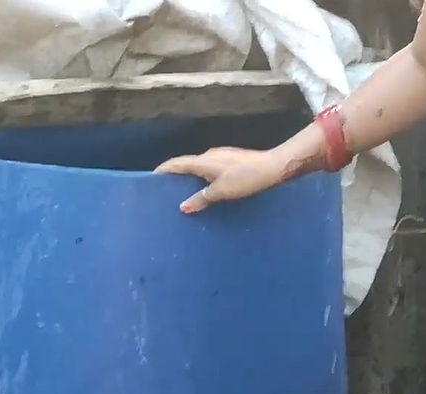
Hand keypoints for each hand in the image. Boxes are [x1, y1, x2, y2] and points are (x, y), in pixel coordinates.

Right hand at [154, 147, 292, 213]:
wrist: (273, 168)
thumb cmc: (246, 178)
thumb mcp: (222, 191)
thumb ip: (201, 199)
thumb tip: (183, 206)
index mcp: (203, 160)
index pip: (176, 163)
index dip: (163, 170)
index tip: (152, 177)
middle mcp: (210, 155)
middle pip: (187, 164)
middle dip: (176, 175)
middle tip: (166, 188)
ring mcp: (222, 157)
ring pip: (200, 167)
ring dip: (191, 177)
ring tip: (185, 191)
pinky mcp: (233, 161)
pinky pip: (211, 169)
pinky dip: (203, 178)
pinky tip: (208, 189)